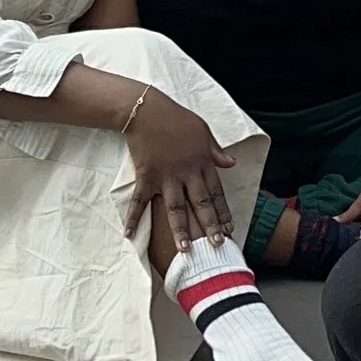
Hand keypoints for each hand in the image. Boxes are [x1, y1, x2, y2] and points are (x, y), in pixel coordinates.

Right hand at [121, 87, 235, 248]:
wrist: (147, 110)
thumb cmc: (176, 118)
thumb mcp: (203, 131)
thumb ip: (216, 151)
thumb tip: (231, 164)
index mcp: (203, 162)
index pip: (216, 192)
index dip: (223, 212)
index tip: (230, 229)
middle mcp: (187, 173)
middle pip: (200, 204)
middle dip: (210, 226)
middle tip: (217, 245)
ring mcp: (166, 176)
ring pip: (176, 208)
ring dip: (180, 230)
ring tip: (185, 250)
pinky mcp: (146, 176)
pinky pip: (140, 201)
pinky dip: (133, 217)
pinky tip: (129, 234)